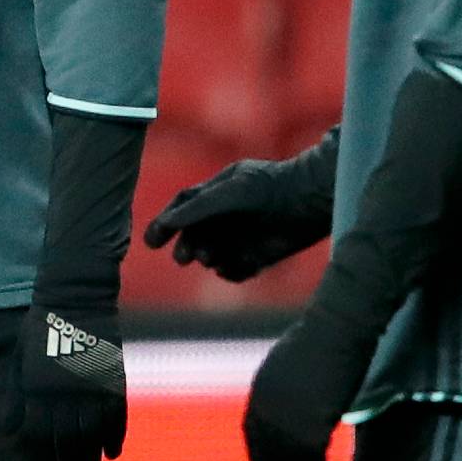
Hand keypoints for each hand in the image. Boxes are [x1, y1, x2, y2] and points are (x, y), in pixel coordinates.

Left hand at [16, 304, 128, 460]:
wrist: (76, 297)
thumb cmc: (41, 328)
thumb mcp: (18, 360)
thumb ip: (15, 397)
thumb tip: (8, 432)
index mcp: (38, 388)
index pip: (39, 435)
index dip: (42, 457)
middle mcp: (65, 391)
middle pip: (67, 439)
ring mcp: (91, 385)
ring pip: (93, 431)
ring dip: (92, 455)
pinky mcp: (112, 377)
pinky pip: (116, 414)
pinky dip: (116, 436)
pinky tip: (113, 452)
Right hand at [143, 157, 331, 281]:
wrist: (310, 201)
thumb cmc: (270, 188)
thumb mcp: (230, 191)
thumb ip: (197, 208)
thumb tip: (165, 223)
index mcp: (218, 192)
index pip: (184, 208)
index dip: (165, 224)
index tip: (151, 242)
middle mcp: (227, 215)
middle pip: (194, 236)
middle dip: (186, 247)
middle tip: (184, 258)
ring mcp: (242, 236)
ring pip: (211, 256)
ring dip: (208, 259)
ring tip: (212, 257)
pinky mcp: (258, 257)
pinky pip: (233, 271)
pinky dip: (231, 272)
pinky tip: (241, 266)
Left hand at [242, 306, 375, 460]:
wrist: (338, 330)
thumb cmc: (321, 336)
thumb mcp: (287, 360)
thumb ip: (282, 385)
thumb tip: (288, 399)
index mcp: (259, 390)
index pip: (252, 431)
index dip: (258, 452)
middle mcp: (267, 410)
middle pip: (268, 450)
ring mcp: (288, 421)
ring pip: (290, 460)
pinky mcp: (312, 430)